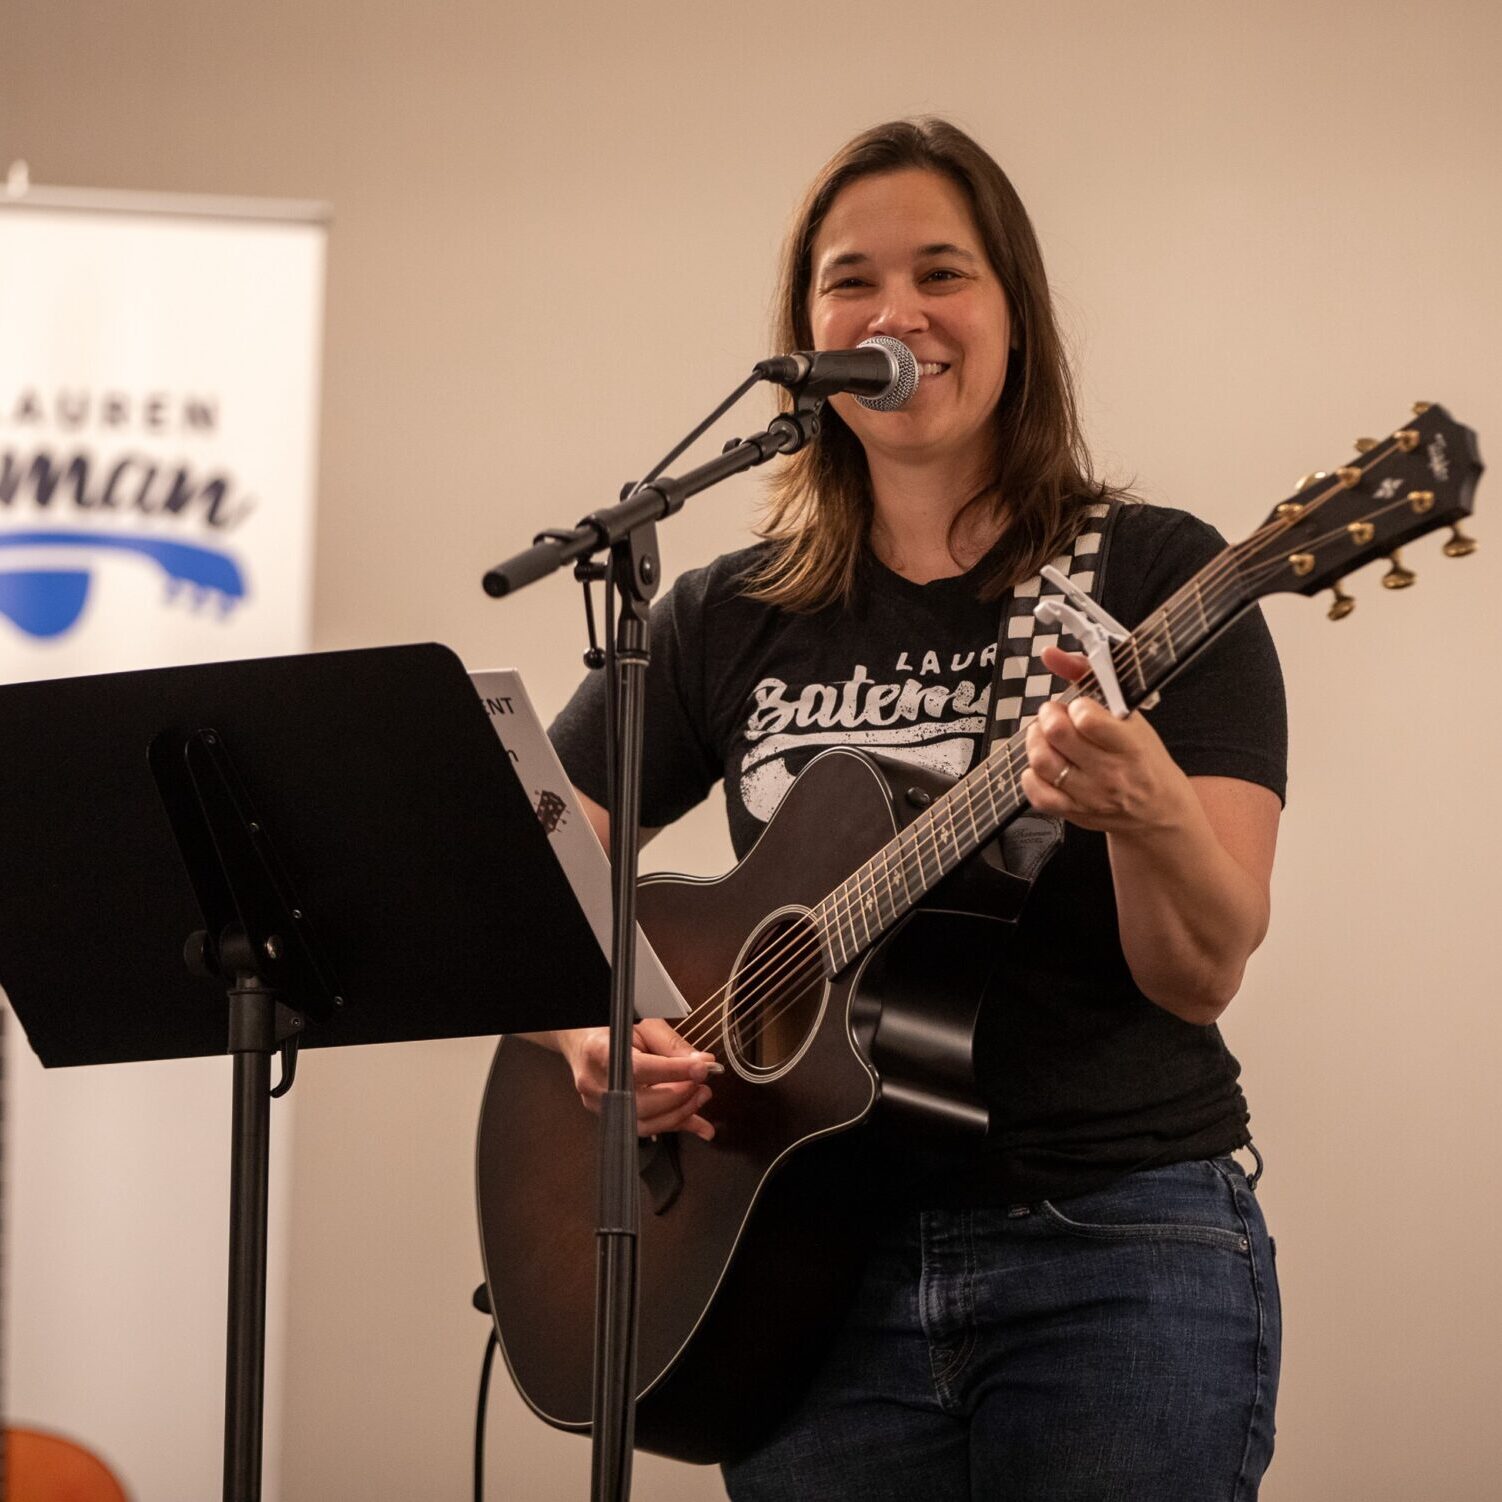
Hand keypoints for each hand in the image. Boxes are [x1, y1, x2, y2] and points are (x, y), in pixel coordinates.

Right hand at [558, 1017, 718, 1140]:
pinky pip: (644, 1126)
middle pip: (642, 1104)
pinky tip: (697, 1124)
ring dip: (679, 1114)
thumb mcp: (642, 1024)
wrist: (579, 1037)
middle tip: (703, 1084)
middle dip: (680, 1097)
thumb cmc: (610, 1026)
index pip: (640, 1069)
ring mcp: (597, 1103)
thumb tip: (703, 1063)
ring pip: (643, 1123)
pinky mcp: (607, 1115)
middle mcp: (594, 1082)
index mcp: (600, 1051)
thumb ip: (671, 1045)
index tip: (701, 1069)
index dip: (674, 1072)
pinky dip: (672, 1124)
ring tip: (701, 1096)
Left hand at [1019, 646, 1196, 837]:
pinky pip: (1037, 794)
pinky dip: (1031, 775)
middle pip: (1057, 735)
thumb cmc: (1143, 758)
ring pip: (1042, 762)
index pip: (1088, 720)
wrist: (1158, 810)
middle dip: (1048, 715)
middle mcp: (1110, 772)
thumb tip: (1050, 654)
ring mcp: (1090, 795)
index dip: (1076, 706)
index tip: (1080, 706)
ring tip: (1045, 735)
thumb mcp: (1130, 716)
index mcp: (1130, 745)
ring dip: (1035, 740)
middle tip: (1054, 714)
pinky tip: (1042, 764)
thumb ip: (1089, 677)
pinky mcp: (1073, 813)